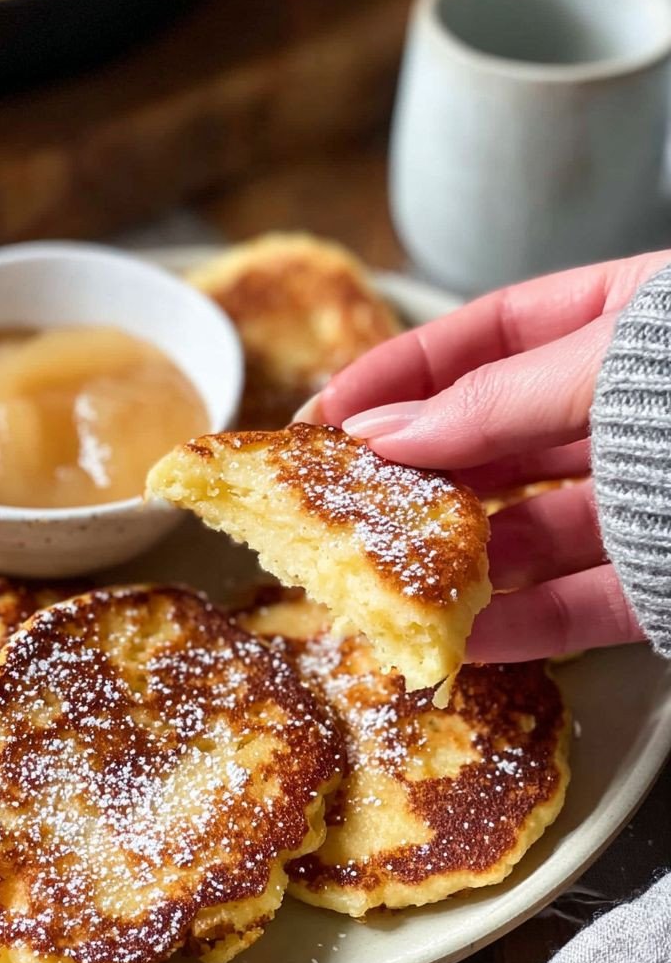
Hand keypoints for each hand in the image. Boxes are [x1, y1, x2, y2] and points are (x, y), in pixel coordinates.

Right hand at [299, 251, 670, 662]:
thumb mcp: (619, 363)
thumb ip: (499, 398)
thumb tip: (383, 430)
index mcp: (629, 322)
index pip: (491, 335)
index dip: (402, 371)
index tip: (326, 413)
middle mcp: (632, 410)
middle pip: (497, 438)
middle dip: (417, 471)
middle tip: (339, 502)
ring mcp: (651, 497)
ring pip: (532, 531)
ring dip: (460, 559)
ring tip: (392, 580)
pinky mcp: (667, 582)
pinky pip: (583, 607)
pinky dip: (523, 628)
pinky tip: (466, 639)